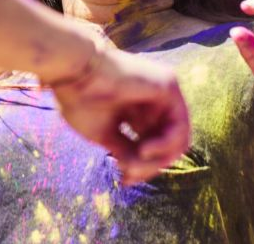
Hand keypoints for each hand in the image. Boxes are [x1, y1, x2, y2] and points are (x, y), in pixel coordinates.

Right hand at [50, 47, 190, 184]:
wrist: (73, 72)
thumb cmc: (81, 100)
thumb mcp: (105, 135)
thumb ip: (125, 152)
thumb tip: (134, 175)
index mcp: (138, 110)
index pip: (152, 145)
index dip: (142, 167)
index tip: (124, 180)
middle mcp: (155, 101)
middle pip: (167, 146)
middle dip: (150, 166)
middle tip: (129, 176)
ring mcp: (164, 92)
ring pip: (178, 140)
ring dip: (157, 160)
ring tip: (135, 163)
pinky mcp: (168, 86)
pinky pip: (180, 127)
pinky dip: (165, 145)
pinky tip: (145, 149)